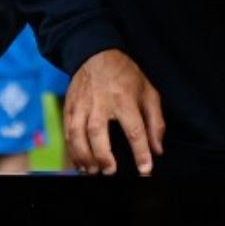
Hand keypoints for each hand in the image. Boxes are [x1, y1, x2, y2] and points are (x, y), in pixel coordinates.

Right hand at [65, 48, 163, 175]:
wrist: (95, 53)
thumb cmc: (125, 75)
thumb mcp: (148, 91)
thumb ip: (155, 121)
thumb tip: (157, 149)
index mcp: (125, 98)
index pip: (134, 129)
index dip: (140, 152)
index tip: (145, 169)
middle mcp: (101, 101)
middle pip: (98, 132)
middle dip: (103, 156)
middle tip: (110, 172)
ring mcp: (82, 104)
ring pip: (77, 133)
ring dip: (84, 156)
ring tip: (92, 171)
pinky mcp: (69, 106)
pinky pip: (67, 131)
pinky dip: (72, 150)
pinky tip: (80, 163)